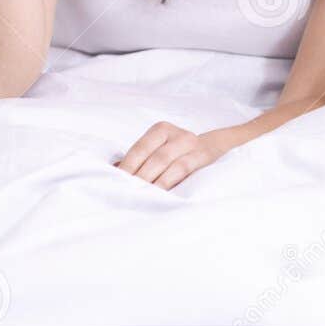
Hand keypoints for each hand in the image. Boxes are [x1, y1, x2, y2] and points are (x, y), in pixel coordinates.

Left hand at [113, 121, 229, 189]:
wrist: (212, 146)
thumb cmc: (177, 152)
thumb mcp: (158, 149)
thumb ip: (139, 159)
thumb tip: (112, 171)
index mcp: (160, 130)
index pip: (139, 149)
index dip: (128, 167)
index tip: (116, 183)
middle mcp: (176, 133)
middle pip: (154, 157)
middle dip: (140, 177)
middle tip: (127, 193)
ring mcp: (191, 143)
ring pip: (169, 163)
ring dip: (155, 182)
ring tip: (142, 196)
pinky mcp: (203, 155)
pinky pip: (184, 168)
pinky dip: (170, 181)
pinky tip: (162, 193)